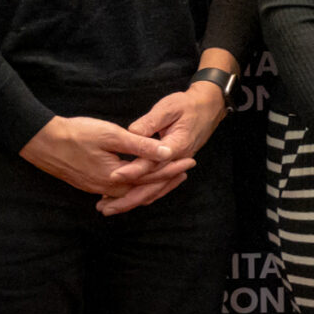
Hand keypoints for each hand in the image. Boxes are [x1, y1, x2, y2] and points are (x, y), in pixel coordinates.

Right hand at [20, 115, 187, 202]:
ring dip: (150, 184)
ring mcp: (96, 188)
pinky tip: (138, 181)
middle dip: (166, 180)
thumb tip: (167, 153)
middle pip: (144, 189)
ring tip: (168, 175)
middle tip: (186, 170)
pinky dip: (133, 187)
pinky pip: (117, 192)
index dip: (173, 168)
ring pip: (131, 192)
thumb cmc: (76, 134)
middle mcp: (107, 188)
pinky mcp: (88, 184)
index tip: (191, 160)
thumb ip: (141, 146)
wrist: (41, 141)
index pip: (152, 177)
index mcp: (116, 177)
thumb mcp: (112, 135)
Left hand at [102, 80, 230, 214]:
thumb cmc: (187, 105)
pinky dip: (143, 193)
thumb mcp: (168, 108)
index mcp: (177, 145)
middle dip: (129, 198)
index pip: (152, 162)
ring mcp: (176, 165)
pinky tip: (126, 198)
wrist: (208, 108)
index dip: (133, 170)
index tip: (114, 175)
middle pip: (153, 185)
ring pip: (155, 189)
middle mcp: (177, 160)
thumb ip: (150, 122)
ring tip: (110, 208)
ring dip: (134, 200)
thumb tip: (132, 133)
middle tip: (105, 207)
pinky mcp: (172, 166)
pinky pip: (158, 185)